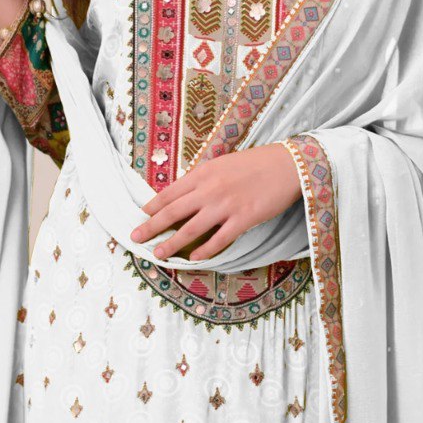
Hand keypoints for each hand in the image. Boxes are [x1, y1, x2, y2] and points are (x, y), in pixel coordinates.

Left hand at [129, 143, 302, 262]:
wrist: (287, 165)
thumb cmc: (256, 164)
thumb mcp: (223, 164)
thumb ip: (203, 179)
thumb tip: (185, 194)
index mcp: (204, 173)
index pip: (171, 192)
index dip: (154, 206)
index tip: (142, 215)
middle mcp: (210, 189)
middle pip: (173, 212)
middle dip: (152, 227)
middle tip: (135, 237)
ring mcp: (226, 205)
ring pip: (191, 229)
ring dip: (172, 243)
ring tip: (159, 253)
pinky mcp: (243, 219)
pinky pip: (219, 239)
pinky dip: (205, 251)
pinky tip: (194, 259)